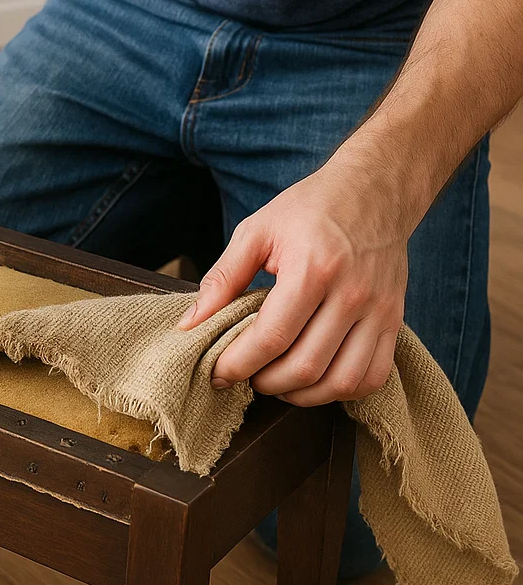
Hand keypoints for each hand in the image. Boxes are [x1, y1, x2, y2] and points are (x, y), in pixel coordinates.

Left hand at [178, 160, 411, 405]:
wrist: (376, 189)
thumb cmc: (311, 208)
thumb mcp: (256, 231)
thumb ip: (222, 279)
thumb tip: (190, 324)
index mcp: (313, 269)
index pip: (272, 338)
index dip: (239, 364)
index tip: (218, 373)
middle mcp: (352, 294)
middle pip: (305, 367)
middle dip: (265, 383)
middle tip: (245, 376)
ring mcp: (379, 310)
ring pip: (341, 381)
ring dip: (301, 395)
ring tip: (276, 382)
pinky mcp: (394, 320)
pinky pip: (373, 376)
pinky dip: (340, 391)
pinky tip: (314, 381)